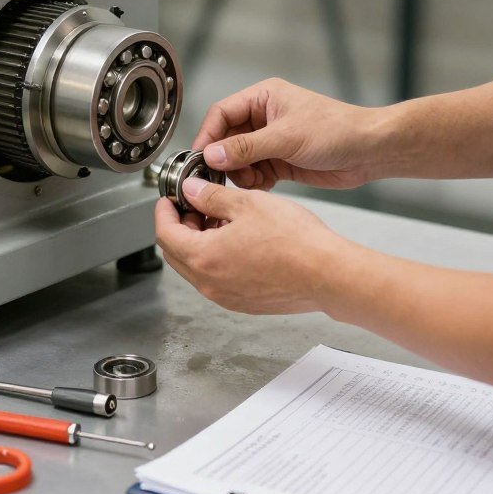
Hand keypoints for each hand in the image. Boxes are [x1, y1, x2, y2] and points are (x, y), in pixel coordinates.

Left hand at [154, 177, 345, 314]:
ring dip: (200, 242)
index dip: (164, 211)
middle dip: (181, 226)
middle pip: (177, 253)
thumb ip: (211, 197)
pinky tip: (239, 239)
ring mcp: (226, 297)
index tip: (169, 199)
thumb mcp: (247, 204)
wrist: (328, 274)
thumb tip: (191, 191)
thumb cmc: (295, 242)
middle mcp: (210, 284)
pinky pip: (218, 278)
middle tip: (194, 205)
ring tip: (223, 218)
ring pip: (198, 266)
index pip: (165, 233)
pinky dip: (218, 257)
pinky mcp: (244, 302)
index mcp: (204, 258)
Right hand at [192, 78, 386, 190]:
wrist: (369, 151)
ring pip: (238, 159)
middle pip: (226, 139)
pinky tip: (264, 186)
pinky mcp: (280, 162)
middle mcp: (264, 118)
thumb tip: (212, 155)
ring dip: (240, 174)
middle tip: (221, 177)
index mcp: (264, 98)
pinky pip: (254, 173)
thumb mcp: (286, 137)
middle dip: (224, 159)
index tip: (200, 158)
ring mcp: (271, 141)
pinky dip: (254, 182)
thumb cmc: (337, 130)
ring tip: (251, 181)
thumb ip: (246, 147)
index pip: (222, 113)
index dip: (208, 135)